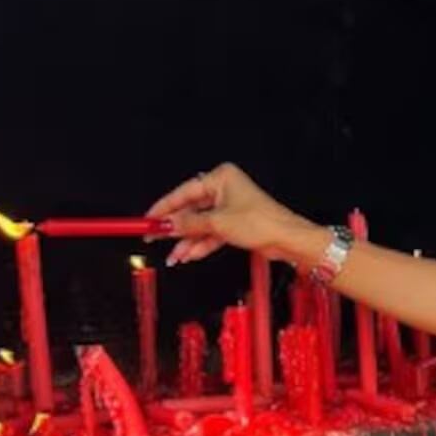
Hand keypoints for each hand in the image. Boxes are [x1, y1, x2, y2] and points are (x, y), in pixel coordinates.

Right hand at [146, 162, 306, 268]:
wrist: (287, 239)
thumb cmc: (261, 222)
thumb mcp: (218, 223)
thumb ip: (188, 224)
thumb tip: (166, 225)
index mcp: (221, 178)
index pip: (184, 191)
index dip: (164, 206)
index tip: (148, 217)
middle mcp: (224, 190)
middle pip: (191, 210)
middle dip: (175, 228)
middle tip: (154, 237)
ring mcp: (229, 208)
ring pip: (200, 225)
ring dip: (186, 241)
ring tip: (173, 256)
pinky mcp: (234, 224)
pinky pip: (210, 234)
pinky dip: (199, 245)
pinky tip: (187, 255)